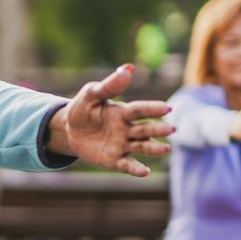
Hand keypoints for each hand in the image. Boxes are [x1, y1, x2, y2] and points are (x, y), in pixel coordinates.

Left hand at [46, 64, 173, 177]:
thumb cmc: (82, 109)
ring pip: (141, 146)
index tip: (167, 108)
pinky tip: (145, 172)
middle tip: (172, 129)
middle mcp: (127, 129)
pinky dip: (137, 169)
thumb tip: (128, 68)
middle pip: (145, 129)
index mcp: (122, 112)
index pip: (140, 110)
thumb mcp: (91, 94)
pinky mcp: (114, 160)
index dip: (152, 109)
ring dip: (154, 148)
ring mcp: (122, 145)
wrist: (68, 130)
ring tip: (166, 149)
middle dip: (158, 129)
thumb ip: (109, 85)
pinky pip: (127, 165)